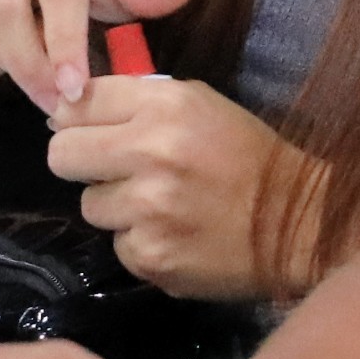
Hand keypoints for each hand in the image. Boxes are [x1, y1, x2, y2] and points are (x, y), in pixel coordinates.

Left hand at [48, 76, 303, 300]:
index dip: (76, 118)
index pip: (78, 102)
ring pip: (89, 206)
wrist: (298, 223)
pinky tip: (176, 236)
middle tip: (113, 171)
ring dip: (116, 207)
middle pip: (61, 155)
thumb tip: (64, 114)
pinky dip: (141, 243)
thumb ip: (136, 103)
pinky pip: (118, 245)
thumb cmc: (247, 156)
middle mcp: (150, 152)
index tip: (88, 130)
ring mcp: (147, 210)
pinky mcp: (150, 257)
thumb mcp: (199, 106)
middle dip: (81, 162)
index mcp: (164, 106)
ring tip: (159, 207)